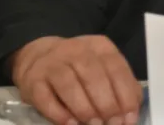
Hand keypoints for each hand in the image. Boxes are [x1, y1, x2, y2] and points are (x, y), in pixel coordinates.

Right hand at [11, 35, 142, 124]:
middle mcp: (75, 50)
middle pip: (94, 76)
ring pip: (70, 85)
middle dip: (106, 104)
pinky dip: (59, 113)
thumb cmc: (78, 68)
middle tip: (111, 123)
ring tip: (93, 124)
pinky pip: (46, 97)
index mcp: (99, 46)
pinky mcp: (33, 79)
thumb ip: (119, 85)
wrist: (37, 57)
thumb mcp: (102, 68)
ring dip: (84, 109)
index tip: (128, 118)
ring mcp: (52, 63)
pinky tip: (70, 123)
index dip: (124, 95)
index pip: (116, 68)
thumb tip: (130, 113)